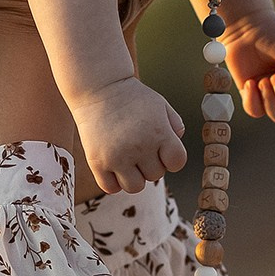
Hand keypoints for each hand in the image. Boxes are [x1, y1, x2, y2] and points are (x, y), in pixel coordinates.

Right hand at [74, 77, 187, 192]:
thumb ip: (175, 126)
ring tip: (127, 159)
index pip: (177, 163)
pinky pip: (111, 188)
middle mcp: (139, 147)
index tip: (162, 149)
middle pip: (155, 175)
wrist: (99, 88)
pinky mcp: (97, 163)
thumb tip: (176, 150)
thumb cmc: (132, 96)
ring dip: (134, 176)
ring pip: (135, 187)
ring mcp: (117, 157)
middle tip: (140, 147)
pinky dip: (114, 181)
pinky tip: (113, 165)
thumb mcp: (161, 105)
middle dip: (151, 164)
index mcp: (159, 133)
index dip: (171, 158)